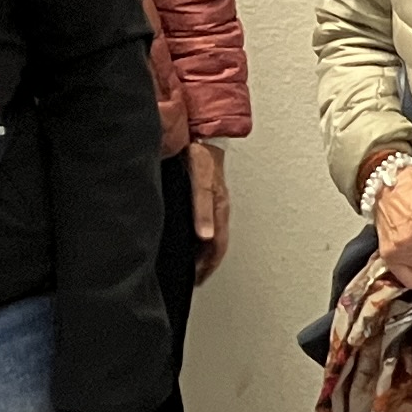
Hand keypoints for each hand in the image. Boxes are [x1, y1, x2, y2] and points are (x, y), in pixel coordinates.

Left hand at [187, 140, 230, 282]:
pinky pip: (207, 222)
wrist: (201, 132)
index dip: (208, 265)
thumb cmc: (201, 155)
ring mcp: (214, 202)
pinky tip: (191, 236)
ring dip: (204, 251)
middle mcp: (219, 208)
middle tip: (195, 277)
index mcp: (220, 209)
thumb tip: (205, 236)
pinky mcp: (207, 195)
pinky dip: (200, 236)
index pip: (217, 246)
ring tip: (193, 263)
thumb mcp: (200, 183)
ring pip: (212, 234)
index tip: (197, 279)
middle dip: (207, 263)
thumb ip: (202, 209)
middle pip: (217, 243)